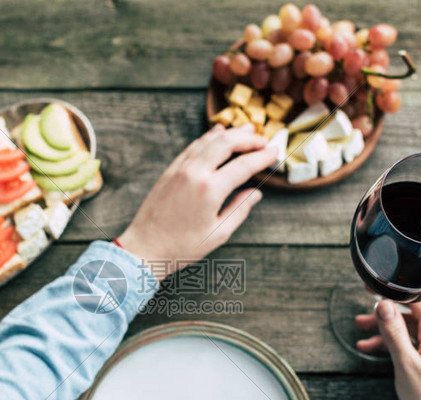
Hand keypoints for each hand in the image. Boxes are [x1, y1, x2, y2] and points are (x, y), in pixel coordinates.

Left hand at [117, 124, 277, 280]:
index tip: (275, 152)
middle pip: (227, 143)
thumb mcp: (218, 233)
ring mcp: (180, 170)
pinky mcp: (170, 171)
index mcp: (210, 190)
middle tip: (264, 140)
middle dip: (249, 139)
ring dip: (230, 133)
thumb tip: (256, 194)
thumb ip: (239, 210)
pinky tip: (217, 134)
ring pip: (208, 141)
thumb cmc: (182, 246)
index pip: (244, 165)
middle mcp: (194, 174)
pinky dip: (207, 138)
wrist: (145, 248)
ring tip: (247, 130)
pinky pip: (192, 147)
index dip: (263, 157)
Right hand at [356, 299, 420, 399]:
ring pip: (413, 329)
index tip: (372, 289)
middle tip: (361, 316)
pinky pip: (417, 343)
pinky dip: (397, 343)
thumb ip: (394, 332)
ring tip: (361, 334)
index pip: (418, 300)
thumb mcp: (405, 364)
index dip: (394, 291)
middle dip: (386, 314)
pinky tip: (375, 350)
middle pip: (413, 314)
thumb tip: (383, 305)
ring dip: (388, 330)